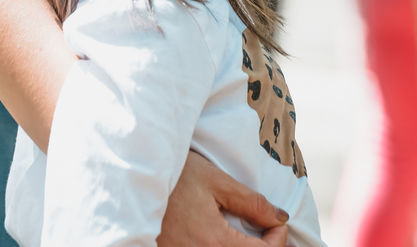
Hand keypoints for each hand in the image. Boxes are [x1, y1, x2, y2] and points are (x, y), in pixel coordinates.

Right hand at [159, 151, 290, 246]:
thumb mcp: (217, 182)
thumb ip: (252, 203)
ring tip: (255, 238)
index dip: (279, 239)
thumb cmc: (175, 177)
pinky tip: (232, 239)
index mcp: (214, 241)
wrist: (137, 182)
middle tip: (272, 233)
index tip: (277, 222)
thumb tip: (280, 217)